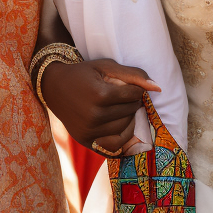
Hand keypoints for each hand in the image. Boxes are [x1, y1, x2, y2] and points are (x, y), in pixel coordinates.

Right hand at [40, 59, 159, 154]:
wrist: (54, 88)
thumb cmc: (83, 74)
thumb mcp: (106, 67)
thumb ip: (133, 75)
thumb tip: (158, 88)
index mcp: (99, 95)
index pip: (133, 95)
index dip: (136, 89)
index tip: (129, 86)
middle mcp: (94, 115)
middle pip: (130, 111)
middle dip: (133, 102)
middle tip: (124, 96)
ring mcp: (89, 131)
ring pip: (125, 127)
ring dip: (129, 117)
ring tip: (121, 108)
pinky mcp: (86, 141)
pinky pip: (115, 145)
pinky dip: (123, 136)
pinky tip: (120, 124)